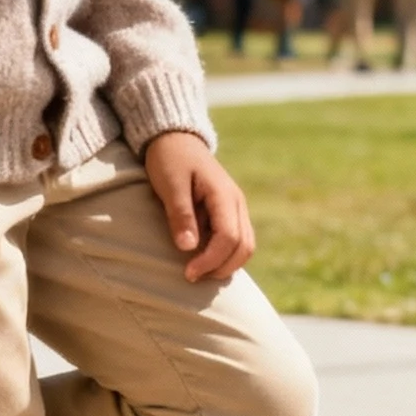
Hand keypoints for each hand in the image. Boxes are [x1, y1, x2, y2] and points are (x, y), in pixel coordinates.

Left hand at [144, 131, 254, 282]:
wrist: (175, 138)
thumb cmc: (169, 159)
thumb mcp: (170, 184)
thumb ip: (180, 214)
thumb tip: (188, 248)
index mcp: (224, 194)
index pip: (229, 237)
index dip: (211, 260)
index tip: (188, 273)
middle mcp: (237, 202)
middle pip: (244, 247)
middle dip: (221, 268)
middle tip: (192, 276)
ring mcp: (236, 207)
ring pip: (245, 246)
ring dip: (226, 264)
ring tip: (199, 272)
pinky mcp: (229, 212)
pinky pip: (237, 240)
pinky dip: (225, 255)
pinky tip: (204, 260)